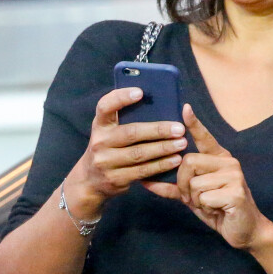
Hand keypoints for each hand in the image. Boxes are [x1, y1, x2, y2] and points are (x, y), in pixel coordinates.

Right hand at [71, 87, 186, 204]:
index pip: (105, 106)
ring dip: (163, 148)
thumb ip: (126, 120)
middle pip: (131, 133)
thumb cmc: (109, 148)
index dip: (121, 98)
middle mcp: (99, 142)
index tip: (140, 92)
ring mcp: (105, 162)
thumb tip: (159, 105)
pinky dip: (161, 165)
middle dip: (158, 130)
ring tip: (182, 143)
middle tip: (179, 128)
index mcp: (100, 125)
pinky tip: (175, 160)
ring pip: (139, 154)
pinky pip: (142, 171)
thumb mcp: (110, 132)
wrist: (90, 181)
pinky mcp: (115, 179)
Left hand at [145, 105, 268, 248]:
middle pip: (188, 161)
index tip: (185, 108)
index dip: (194, 124)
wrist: (245, 230)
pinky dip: (205, 207)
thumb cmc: (217, 209)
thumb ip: (173, 186)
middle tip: (192, 198)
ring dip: (195, 199)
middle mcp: (228, 161)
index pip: (204, 137)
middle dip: (183, 184)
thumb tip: (146, 180)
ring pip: (194, 182)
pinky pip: (204, 197)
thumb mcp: (192, 196)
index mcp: (218, 158)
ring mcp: (234, 175)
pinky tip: (217, 209)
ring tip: (209, 204)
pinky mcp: (236, 191)